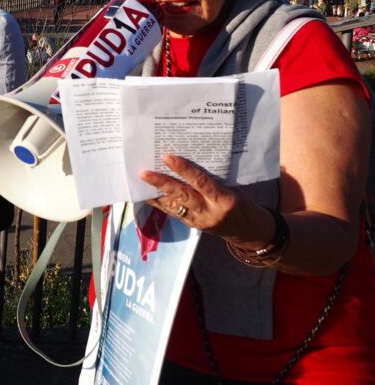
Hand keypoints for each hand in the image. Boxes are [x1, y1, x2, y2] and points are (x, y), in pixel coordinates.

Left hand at [140, 154, 274, 246]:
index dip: (184, 170)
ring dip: (156, 194)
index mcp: (224, 200)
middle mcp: (209, 212)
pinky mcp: (193, 226)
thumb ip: (213, 180)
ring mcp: (199, 221)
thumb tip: (189, 163)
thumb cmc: (244, 205)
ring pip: (174, 206)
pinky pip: (174, 213)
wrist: (250, 232)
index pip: (201, 183)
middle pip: (182, 195)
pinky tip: (148, 194)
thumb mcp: (234, 190)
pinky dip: (161, 203)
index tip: (168, 157)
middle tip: (145, 173)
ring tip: (140, 182)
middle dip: (162, 183)